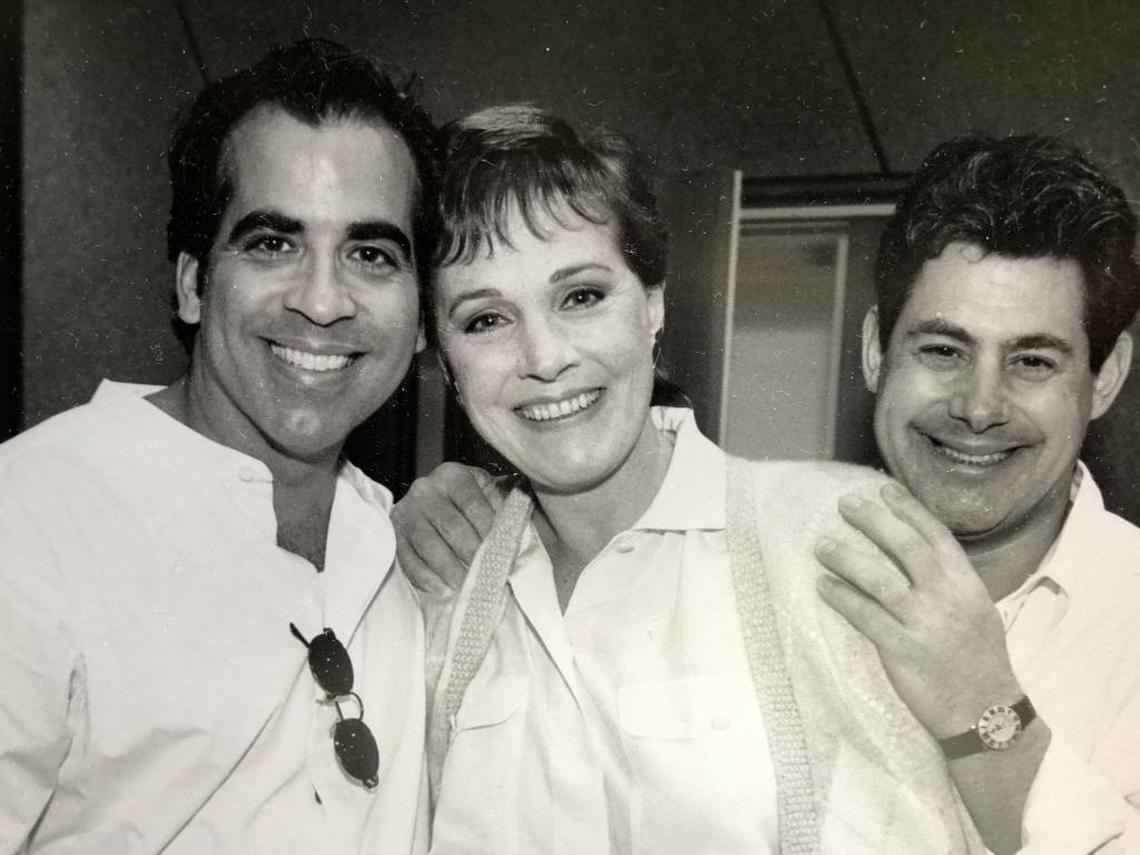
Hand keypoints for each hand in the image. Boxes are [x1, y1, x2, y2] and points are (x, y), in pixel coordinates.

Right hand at [393, 463, 500, 594]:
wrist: (429, 499)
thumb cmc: (466, 500)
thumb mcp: (483, 492)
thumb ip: (498, 506)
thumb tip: (511, 533)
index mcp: (453, 475)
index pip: (472, 503)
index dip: (488, 529)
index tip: (502, 551)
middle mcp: (426, 489)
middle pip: (451, 525)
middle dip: (471, 553)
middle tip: (486, 574)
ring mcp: (407, 511)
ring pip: (428, 543)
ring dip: (449, 569)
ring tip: (466, 586)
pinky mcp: (394, 533)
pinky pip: (406, 557)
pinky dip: (424, 576)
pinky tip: (441, 588)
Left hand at [814, 482, 1021, 737]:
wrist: (986, 714)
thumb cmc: (980, 662)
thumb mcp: (977, 611)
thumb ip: (950, 582)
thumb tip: (917, 553)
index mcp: (967, 585)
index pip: (936, 536)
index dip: (909, 509)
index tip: (884, 489)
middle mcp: (946, 598)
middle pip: (905, 547)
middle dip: (873, 521)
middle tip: (845, 504)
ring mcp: (924, 624)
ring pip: (879, 580)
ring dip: (847, 558)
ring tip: (822, 545)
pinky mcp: (901, 650)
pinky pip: (864, 616)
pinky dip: (841, 597)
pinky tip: (823, 585)